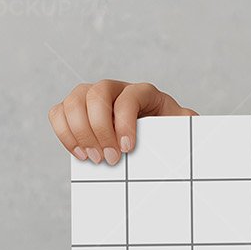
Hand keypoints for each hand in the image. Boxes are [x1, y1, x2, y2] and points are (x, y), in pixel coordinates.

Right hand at [48, 80, 196, 164]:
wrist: (155, 141)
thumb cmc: (169, 137)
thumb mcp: (183, 132)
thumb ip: (189, 125)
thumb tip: (191, 122)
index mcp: (144, 93)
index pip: (129, 96)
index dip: (125, 121)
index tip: (127, 148)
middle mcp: (116, 89)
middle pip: (96, 94)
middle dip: (99, 129)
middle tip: (111, 159)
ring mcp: (93, 97)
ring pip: (74, 100)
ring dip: (80, 132)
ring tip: (95, 160)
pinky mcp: (77, 111)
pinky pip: (59, 113)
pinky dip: (64, 133)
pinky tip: (81, 155)